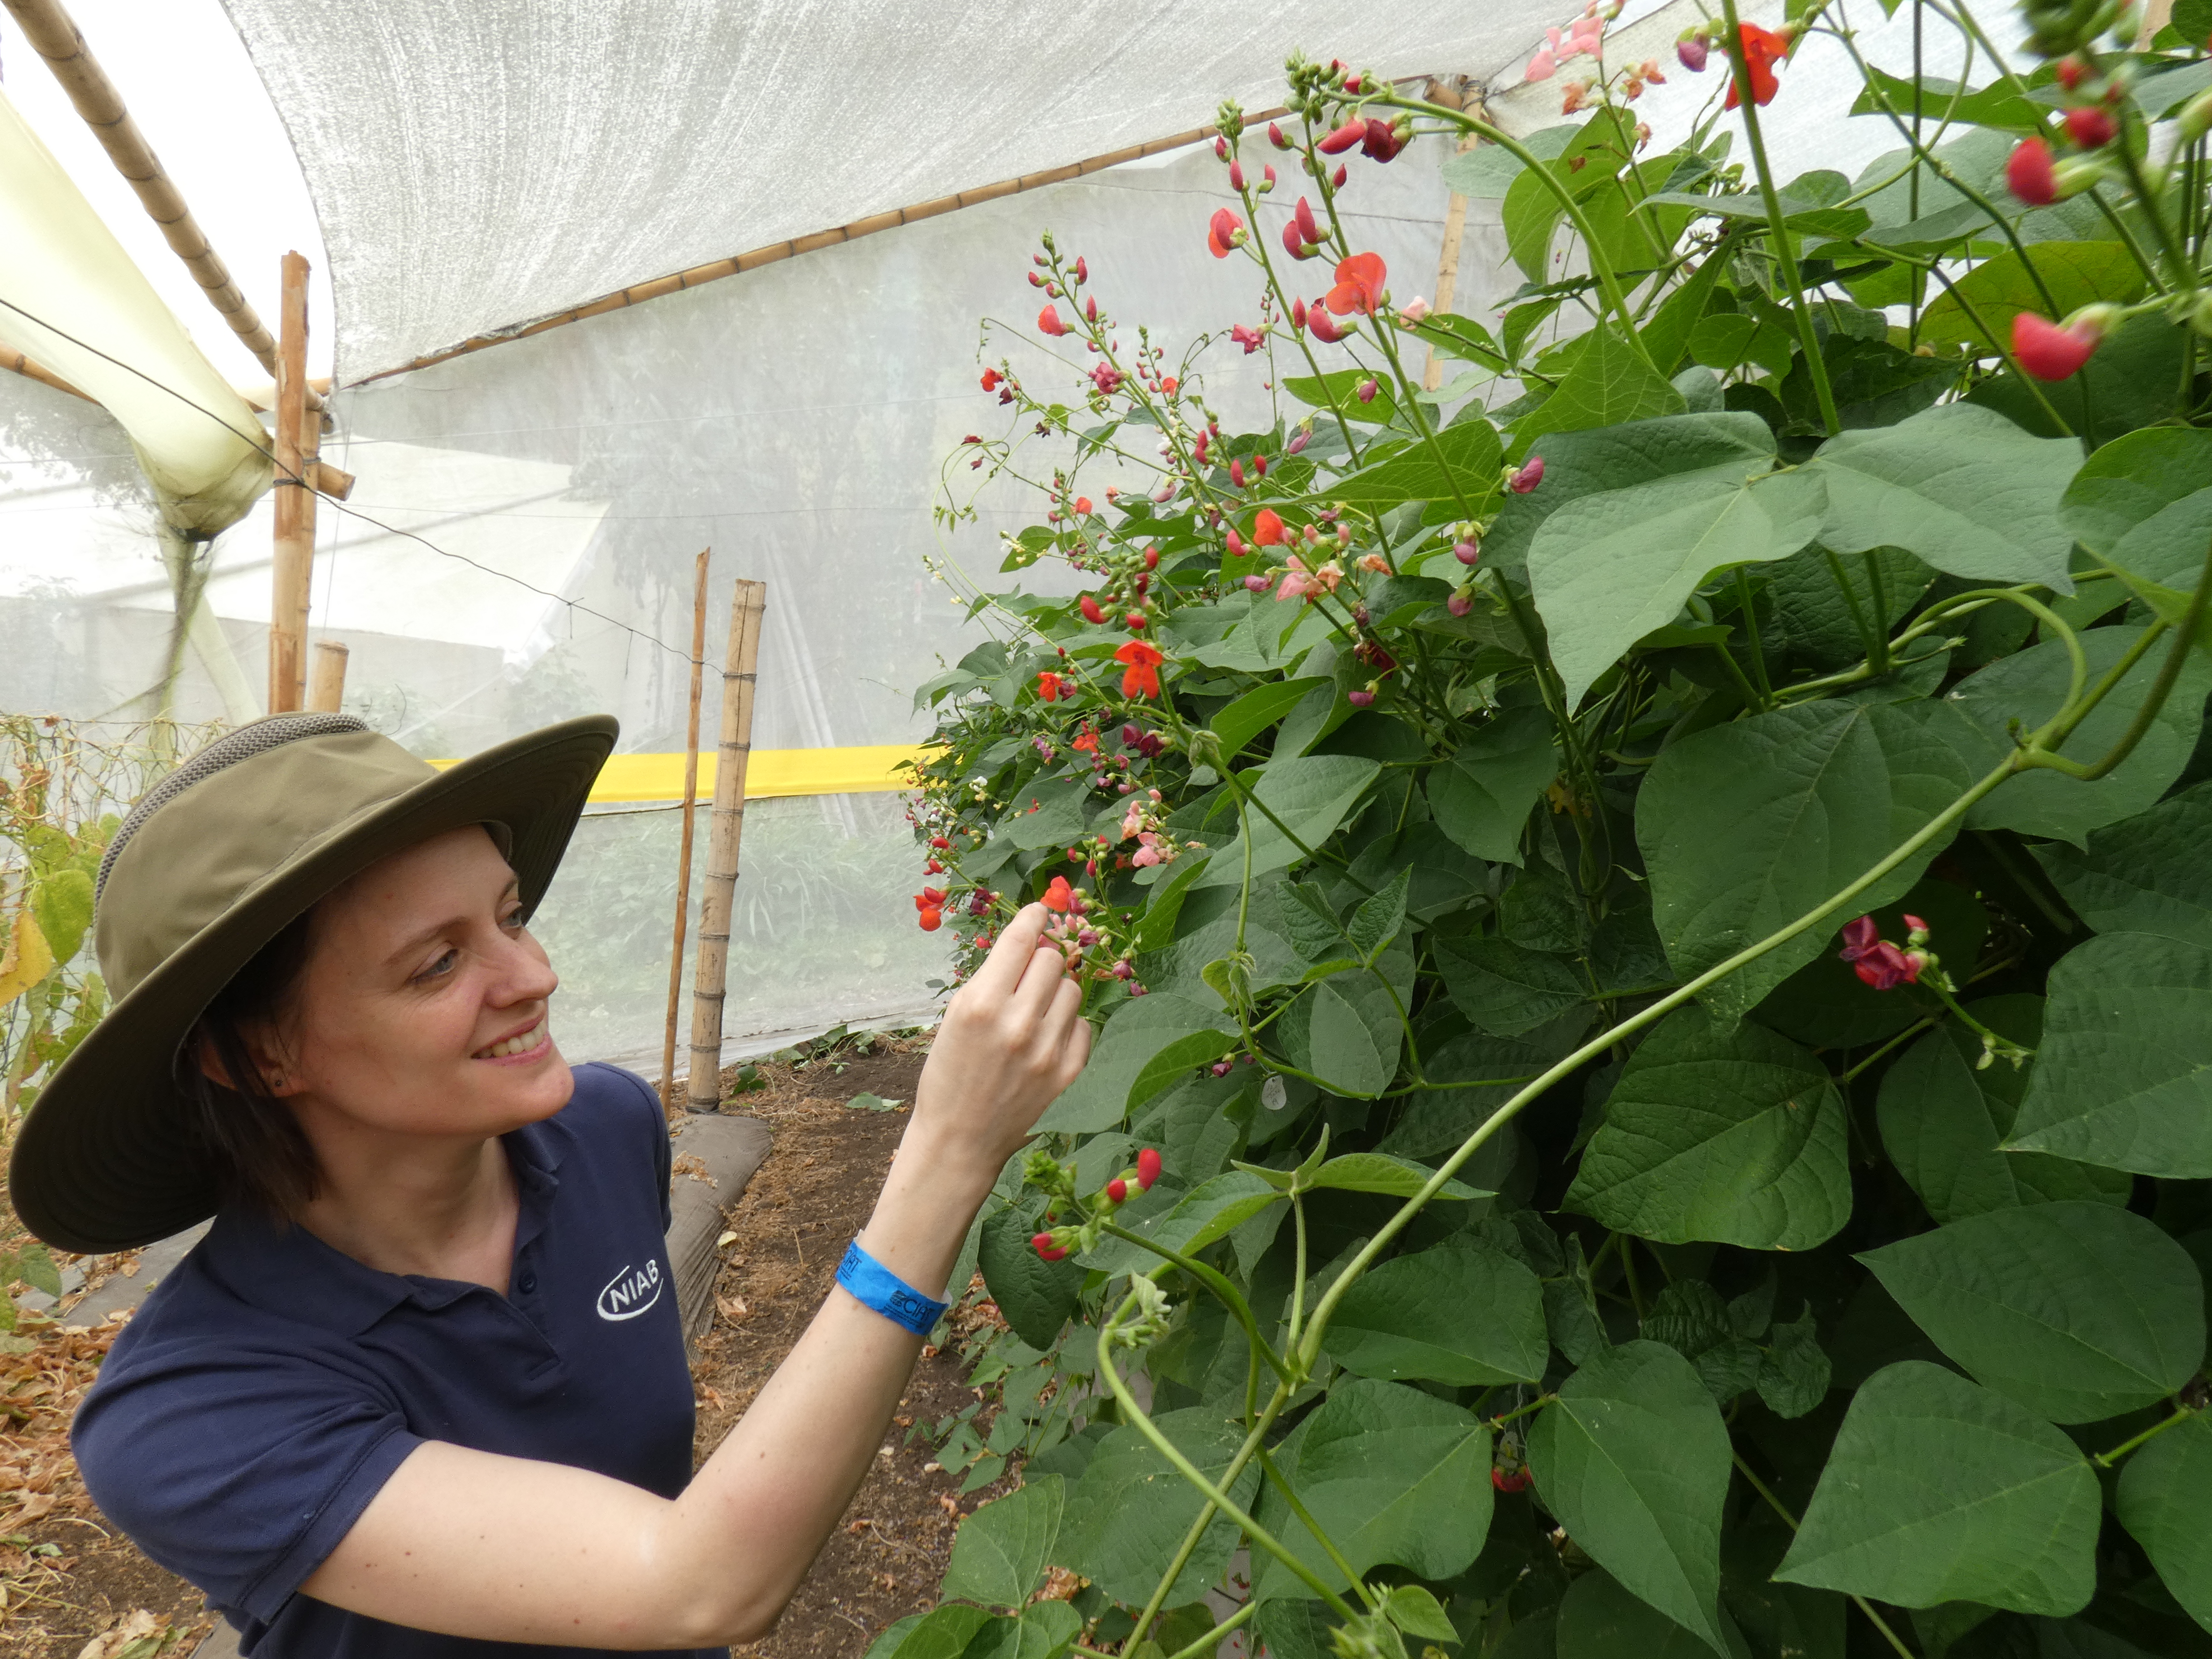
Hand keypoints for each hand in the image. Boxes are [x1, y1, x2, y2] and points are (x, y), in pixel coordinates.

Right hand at [909, 903, 1093, 1184]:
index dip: (1033, 918)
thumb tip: (1030, 942)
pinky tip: (1046, 1040)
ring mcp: (1046, 1050)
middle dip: (1042, 960)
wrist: (958, 1140)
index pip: (1020, 940)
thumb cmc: (949, 1075)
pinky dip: (1067, 1025)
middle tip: (1029, 976)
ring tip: (1035, 1013)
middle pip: (1053, 960)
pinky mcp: (1067, 1074)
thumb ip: (993, 980)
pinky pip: (1083, 1026)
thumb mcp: (955, 1018)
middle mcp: (1016, 1024)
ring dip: (1057, 992)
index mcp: (979, 1005)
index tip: (1038, 912)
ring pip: (1073, 990)